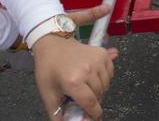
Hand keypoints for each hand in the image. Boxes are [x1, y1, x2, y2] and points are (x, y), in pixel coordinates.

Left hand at [32, 5, 117, 120]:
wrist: (53, 44)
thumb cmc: (49, 68)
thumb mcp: (48, 93)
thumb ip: (56, 113)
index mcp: (73, 81)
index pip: (90, 102)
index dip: (94, 113)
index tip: (95, 118)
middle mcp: (87, 70)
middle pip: (99, 94)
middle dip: (93, 100)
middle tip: (83, 98)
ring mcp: (97, 60)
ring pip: (106, 84)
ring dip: (99, 89)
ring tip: (86, 86)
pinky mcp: (102, 53)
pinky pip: (110, 73)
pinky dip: (105, 78)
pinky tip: (92, 77)